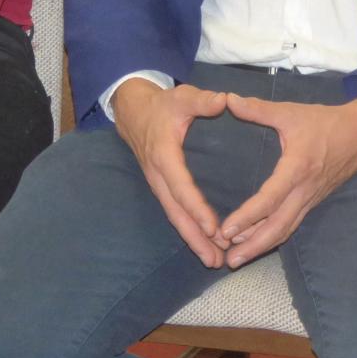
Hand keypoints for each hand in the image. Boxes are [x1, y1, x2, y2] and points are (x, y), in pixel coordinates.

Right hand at [111, 78, 227, 267]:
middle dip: (195, 237)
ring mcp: (157, 183)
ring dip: (192, 239)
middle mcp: (158, 175)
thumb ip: (202, 100)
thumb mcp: (181, 97)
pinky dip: (188, 229)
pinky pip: (174, 212)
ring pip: (174, 216)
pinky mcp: (160, 187)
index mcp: (164, 155)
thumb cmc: (162, 105)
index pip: (181, 187)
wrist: (133, 111)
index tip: (213, 228)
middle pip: (176, 212)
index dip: (196, 208)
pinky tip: (204, 243)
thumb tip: (223, 101)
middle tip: (217, 258)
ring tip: (215, 260)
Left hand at [219, 93, 356, 267]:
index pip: (270, 200)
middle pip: (278, 227)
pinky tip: (258, 242)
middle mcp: (304, 191)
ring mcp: (310, 199)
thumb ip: (259, 109)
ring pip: (286, 230)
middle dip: (253, 246)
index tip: (226, 230)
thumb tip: (228, 100)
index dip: (247, 217)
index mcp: (297, 169)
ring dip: (262, 246)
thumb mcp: (291, 111)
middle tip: (228, 261)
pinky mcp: (313, 201)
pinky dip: (274, 236)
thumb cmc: (325, 122)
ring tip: (237, 259)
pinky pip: (292, 224)